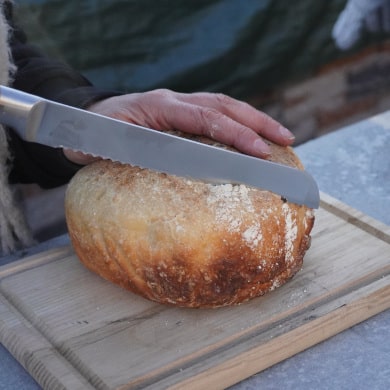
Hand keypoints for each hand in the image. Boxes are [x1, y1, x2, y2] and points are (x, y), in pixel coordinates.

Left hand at [63, 89, 294, 164]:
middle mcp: (174, 101)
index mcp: (158, 107)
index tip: (258, 152)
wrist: (87, 118)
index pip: (205, 118)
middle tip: (285, 139)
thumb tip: (156, 158)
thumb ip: (126, 146)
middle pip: (223, 105)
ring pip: (224, 105)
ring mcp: (179, 104)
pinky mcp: (181, 113)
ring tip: (280, 136)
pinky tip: (252, 135)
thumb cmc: (95, 134)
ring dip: (254, 120)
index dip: (234, 134)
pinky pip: (215, 114)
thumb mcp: (104, 141)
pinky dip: (238, 123)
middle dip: (257, 122)